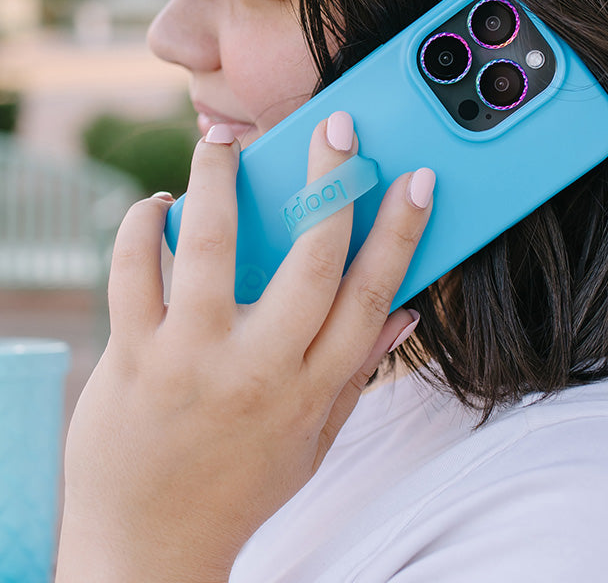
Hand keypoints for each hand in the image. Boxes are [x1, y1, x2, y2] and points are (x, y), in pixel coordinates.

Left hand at [55, 113, 433, 582]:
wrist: (147, 551)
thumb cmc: (238, 487)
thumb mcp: (314, 441)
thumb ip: (358, 372)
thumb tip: (407, 311)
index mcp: (311, 388)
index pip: (373, 295)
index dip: (402, 231)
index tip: (417, 179)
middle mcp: (259, 369)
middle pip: (310, 258)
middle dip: (330, 180)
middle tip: (336, 126)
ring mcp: (192, 358)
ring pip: (212, 244)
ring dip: (219, 179)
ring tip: (222, 139)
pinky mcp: (133, 355)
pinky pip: (133, 269)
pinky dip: (141, 223)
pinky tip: (156, 203)